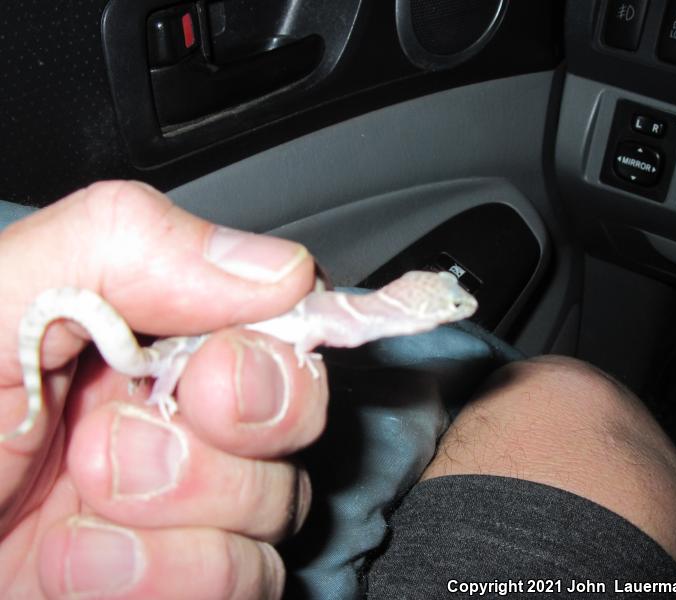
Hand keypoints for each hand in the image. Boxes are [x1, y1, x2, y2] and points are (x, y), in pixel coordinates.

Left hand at [0, 181, 327, 598]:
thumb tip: (281, 269)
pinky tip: (80, 569)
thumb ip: (120, 247)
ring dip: (181, 516)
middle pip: (298, 410)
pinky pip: (249, 581)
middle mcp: (177, 410)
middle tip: (115, 446)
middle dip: (228, 435)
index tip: (213, 380)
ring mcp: (186, 503)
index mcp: (145, 331)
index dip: (272, 351)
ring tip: (77, 513)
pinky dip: (166, 580)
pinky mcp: (180, 580)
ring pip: (280, 503)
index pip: (281, 317)